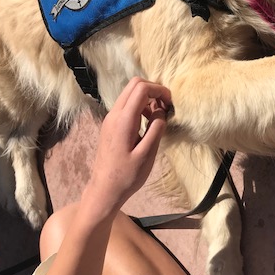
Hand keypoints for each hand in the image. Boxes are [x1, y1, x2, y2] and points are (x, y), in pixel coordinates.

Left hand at [85, 77, 171, 215]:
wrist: (104, 190)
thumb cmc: (127, 176)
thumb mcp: (147, 154)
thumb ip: (156, 129)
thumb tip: (161, 110)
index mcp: (123, 120)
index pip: (141, 89)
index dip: (159, 90)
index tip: (170, 104)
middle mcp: (114, 114)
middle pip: (134, 85)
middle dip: (153, 90)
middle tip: (165, 107)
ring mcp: (110, 118)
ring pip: (129, 93)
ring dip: (147, 98)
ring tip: (158, 117)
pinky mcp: (110, 124)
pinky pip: (126, 105)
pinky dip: (140, 106)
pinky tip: (147, 123)